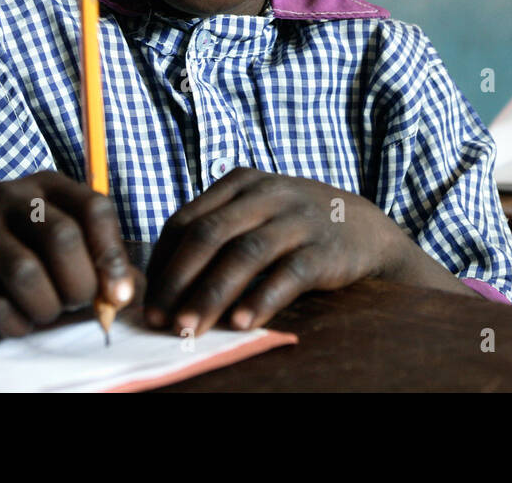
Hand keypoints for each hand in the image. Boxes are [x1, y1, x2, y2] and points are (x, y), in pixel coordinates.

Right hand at [0, 171, 137, 337]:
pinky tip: (20, 323)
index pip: (94, 207)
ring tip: (47, 312)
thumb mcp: (72, 250)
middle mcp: (10, 194)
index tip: (119, 295)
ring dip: (47, 306)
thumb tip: (130, 293)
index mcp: (49, 184)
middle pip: (61, 236)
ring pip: (24, 271)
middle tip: (76, 302)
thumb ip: (107, 267)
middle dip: (79, 284)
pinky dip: (18, 325)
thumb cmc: (33, 259)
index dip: (113, 255)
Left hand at [143, 168, 418, 335]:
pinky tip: (241, 324)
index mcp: (239, 183)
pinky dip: (261, 299)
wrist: (364, 228)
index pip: (185, 220)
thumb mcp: (256, 211)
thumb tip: (162, 285)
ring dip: (211, 295)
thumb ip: (217, 232)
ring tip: (189, 328)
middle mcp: (266, 194)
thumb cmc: (294, 226)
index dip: (161, 262)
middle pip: (209, 234)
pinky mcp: (324, 249)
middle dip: (178, 280)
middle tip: (159, 320)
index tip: (147, 300)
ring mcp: (297, 219)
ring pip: (244, 254)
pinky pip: (287, 274)